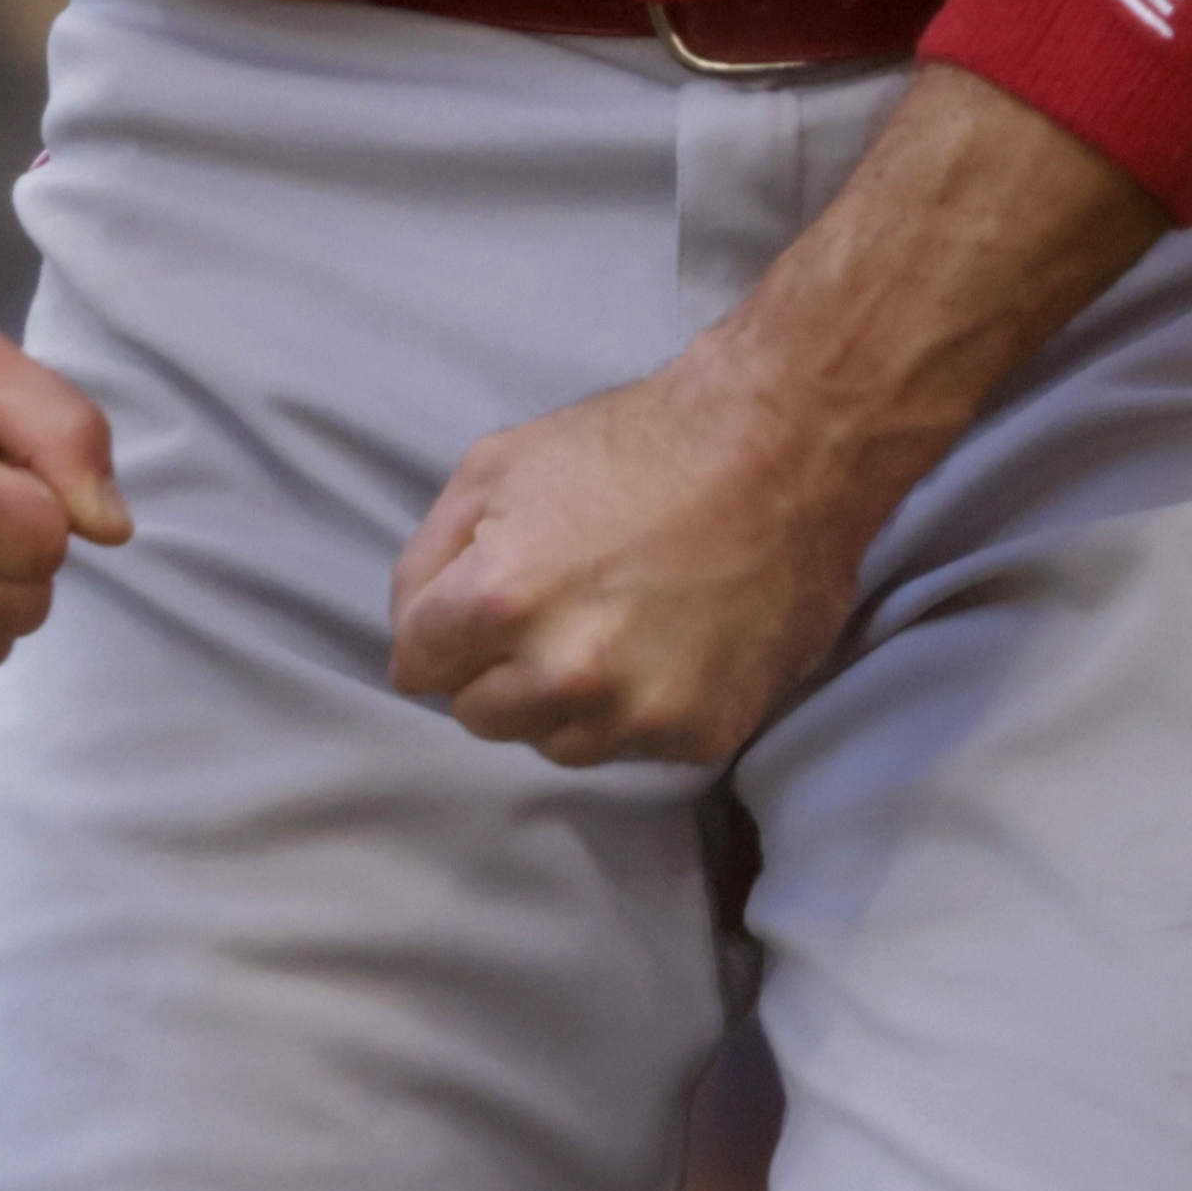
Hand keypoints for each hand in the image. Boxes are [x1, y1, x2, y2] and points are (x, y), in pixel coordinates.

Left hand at [388, 343, 875, 767]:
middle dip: (495, 666)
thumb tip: (411, 630)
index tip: (479, 601)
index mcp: (500, 601)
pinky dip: (633, 707)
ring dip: (563, 697)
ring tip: (610, 622)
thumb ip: (429, 556)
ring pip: (551, 741)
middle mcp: (563, 673)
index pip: (416, 663)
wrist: (780, 451)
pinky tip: (662, 641)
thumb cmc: (636, 444)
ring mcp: (636, 712)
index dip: (441, 627)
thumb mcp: (499, 462)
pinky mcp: (697, 734)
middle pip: (477, 715)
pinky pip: (629, 747)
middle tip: (548, 606)